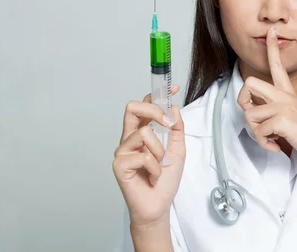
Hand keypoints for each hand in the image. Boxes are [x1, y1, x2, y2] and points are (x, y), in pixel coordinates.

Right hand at [112, 86, 185, 226]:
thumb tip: (174, 108)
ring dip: (160, 151)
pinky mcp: (119, 165)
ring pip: (144, 133)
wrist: (158, 206)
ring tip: (160, 166)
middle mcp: (129, 138)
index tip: (173, 90)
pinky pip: (143, 156)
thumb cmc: (165, 181)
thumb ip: (176, 129)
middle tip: (167, 124)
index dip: (157, 96)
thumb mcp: (178, 150)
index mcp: (141, 133)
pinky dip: (155, 168)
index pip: (144, 107)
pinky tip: (153, 177)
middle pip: (132, 108)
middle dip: (153, 110)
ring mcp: (122, 151)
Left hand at [236, 27, 296, 173]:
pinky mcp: (283, 119)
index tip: (271, 31)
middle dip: (243, 101)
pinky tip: (277, 147)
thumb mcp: (290, 119)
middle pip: (249, 83)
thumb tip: (251, 112)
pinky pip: (258, 131)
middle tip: (253, 115)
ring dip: (257, 133)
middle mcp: (285, 96)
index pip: (278, 67)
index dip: (272, 49)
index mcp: (288, 94)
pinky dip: (264, 143)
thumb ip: (272, 111)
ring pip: (250, 114)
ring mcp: (285, 106)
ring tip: (272, 139)